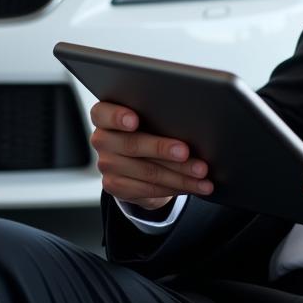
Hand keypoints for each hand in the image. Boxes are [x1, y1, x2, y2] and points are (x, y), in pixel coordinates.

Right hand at [89, 101, 212, 210]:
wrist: (137, 160)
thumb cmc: (148, 127)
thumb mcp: (149, 116)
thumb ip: (157, 114)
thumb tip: (190, 120)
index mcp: (104, 115)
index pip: (103, 113)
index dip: (118, 117)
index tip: (134, 120)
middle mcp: (101, 139)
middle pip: (132, 144)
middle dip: (162, 149)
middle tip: (185, 152)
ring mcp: (106, 164)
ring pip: (147, 171)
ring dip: (179, 173)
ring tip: (201, 172)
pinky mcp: (115, 186)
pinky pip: (149, 189)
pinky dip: (177, 187)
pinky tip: (194, 185)